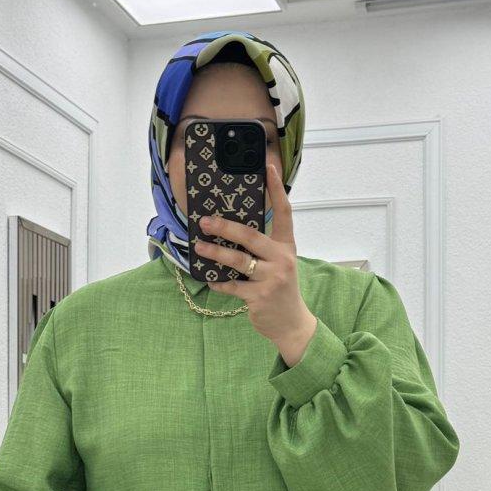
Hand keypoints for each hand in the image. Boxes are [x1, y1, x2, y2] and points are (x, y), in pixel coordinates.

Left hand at [194, 159, 317, 364]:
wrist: (291, 323)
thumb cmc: (280, 289)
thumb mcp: (279, 264)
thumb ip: (263, 248)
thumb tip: (231, 230)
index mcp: (286, 247)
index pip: (284, 212)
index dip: (276, 189)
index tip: (266, 167)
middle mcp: (281, 259)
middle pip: (251, 236)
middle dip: (225, 227)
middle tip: (205, 221)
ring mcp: (271, 279)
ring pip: (238, 261)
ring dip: (215, 253)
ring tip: (198, 247)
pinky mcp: (259, 297)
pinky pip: (232, 286)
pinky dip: (218, 282)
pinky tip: (208, 278)